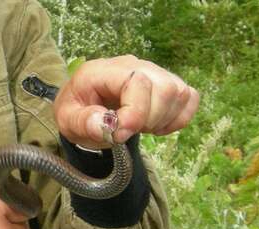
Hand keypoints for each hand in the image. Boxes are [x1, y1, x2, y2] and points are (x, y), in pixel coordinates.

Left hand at [54, 55, 199, 148]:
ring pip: (180, 93)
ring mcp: (153, 72)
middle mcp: (133, 65)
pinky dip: (178, 118)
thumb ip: (83, 122)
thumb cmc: (76, 113)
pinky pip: (190, 97)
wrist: (85, 108)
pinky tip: (156, 125)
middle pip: (166, 88)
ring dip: (163, 120)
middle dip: (150, 119)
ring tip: (140, 127)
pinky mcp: (167, 83)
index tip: (121, 133)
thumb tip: (105, 125)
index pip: (137, 81)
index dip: (136, 113)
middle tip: (129, 130)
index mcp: (104, 70)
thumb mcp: (68, 121)